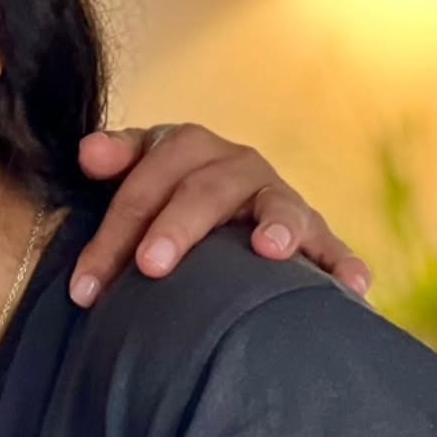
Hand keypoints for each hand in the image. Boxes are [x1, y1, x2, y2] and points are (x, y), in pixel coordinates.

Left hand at [69, 124, 372, 306]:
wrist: (216, 203)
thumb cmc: (161, 197)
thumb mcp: (134, 174)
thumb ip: (115, 160)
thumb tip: (88, 152)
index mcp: (184, 150)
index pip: (143, 182)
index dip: (112, 233)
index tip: (85, 287)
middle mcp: (235, 166)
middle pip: (204, 189)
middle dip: (176, 227)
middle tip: (150, 267)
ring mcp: (277, 197)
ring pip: (278, 204)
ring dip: (277, 223)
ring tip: (271, 249)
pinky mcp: (312, 232)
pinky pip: (331, 245)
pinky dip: (341, 262)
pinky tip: (352, 285)